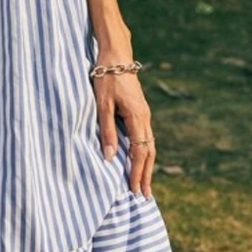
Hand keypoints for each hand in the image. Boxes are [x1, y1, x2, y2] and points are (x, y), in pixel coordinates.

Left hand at [93, 68, 154, 198]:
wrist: (116, 56)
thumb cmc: (106, 78)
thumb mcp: (102, 105)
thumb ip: (106, 131)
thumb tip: (109, 158)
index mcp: (136, 118)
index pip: (139, 153)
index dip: (136, 173)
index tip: (133, 190)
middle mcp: (144, 118)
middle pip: (149, 153)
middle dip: (146, 175)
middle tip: (144, 196)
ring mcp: (144, 115)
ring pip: (149, 146)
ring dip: (147, 166)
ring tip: (144, 183)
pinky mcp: (141, 111)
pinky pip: (146, 138)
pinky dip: (144, 153)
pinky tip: (140, 161)